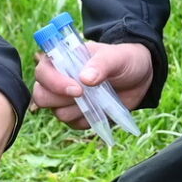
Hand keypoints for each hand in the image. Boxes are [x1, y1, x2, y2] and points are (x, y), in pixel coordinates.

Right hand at [29, 39, 155, 128]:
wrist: (140, 78)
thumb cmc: (124, 60)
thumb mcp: (116, 57)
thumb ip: (101, 64)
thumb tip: (85, 78)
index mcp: (62, 60)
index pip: (42, 72)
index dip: (53, 82)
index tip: (77, 89)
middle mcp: (59, 80)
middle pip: (41, 96)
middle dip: (61, 100)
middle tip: (84, 96)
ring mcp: (66, 100)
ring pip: (58, 113)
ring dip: (80, 110)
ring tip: (99, 99)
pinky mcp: (77, 115)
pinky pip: (74, 125)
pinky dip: (88, 120)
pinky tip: (101, 109)